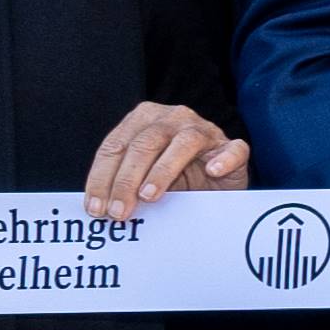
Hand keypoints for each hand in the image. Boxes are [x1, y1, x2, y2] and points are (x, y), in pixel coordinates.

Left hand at [80, 101, 250, 219]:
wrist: (217, 183)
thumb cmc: (176, 179)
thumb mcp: (143, 179)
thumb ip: (125, 184)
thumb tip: (101, 208)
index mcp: (143, 120)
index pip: (115, 146)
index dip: (102, 178)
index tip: (96, 208)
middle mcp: (173, 118)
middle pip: (144, 144)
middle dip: (126, 180)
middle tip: (119, 211)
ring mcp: (205, 130)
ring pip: (182, 144)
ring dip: (162, 171)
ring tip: (149, 196)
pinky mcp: (233, 147)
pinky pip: (231, 150)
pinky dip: (222, 160)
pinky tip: (213, 171)